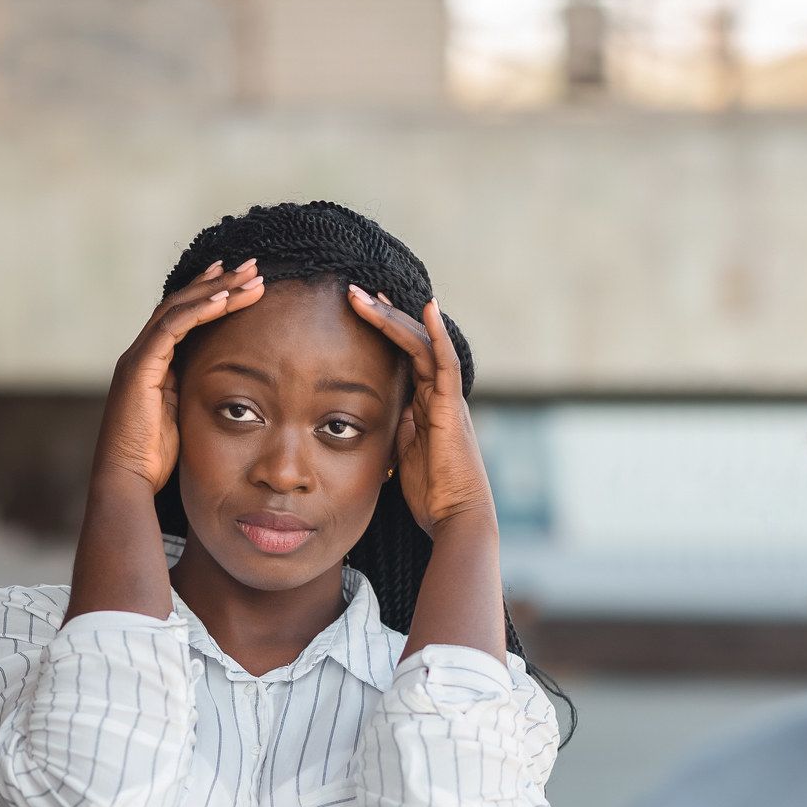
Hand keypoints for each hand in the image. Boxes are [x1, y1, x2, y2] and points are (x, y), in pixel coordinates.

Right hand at [94, 259, 265, 492]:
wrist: (127, 481)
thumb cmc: (155, 459)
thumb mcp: (180, 416)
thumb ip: (191, 392)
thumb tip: (219, 383)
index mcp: (150, 364)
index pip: (181, 316)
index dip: (208, 293)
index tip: (237, 278)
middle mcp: (140, 354)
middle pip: (181, 304)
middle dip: (218, 281)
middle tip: (252, 265)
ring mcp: (137, 358)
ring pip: (179, 308)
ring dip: (217, 289)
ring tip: (249, 275)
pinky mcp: (139, 368)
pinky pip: (172, 328)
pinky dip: (200, 310)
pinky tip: (226, 298)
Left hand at [347, 287, 495, 536]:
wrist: (454, 516)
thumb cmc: (429, 492)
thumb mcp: (399, 452)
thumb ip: (392, 428)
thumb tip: (368, 415)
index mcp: (424, 402)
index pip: (403, 354)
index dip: (383, 328)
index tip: (359, 307)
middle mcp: (438, 392)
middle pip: (411, 341)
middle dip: (382, 314)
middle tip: (353, 291)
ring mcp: (446, 396)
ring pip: (422, 343)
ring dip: (394, 318)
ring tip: (367, 295)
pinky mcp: (451, 406)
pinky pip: (445, 362)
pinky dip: (437, 333)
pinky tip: (428, 307)